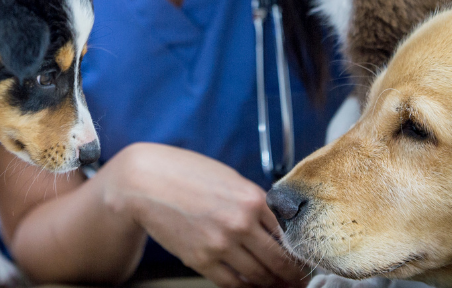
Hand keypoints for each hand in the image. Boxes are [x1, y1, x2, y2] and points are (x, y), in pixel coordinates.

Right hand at [100, 143, 309, 287]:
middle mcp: (240, 223)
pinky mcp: (201, 260)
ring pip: (259, 277)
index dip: (301, 252)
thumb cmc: (186, 174)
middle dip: (293, 276)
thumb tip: (278, 224)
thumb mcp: (229, 179)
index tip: (306, 261)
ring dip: (273, 285)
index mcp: (252, 199)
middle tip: (300, 281)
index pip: (289, 235)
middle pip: (279, 261)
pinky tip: (252, 286)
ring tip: (280, 286)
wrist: (145, 182)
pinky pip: (233, 284)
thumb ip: (254, 202)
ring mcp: (221, 245)